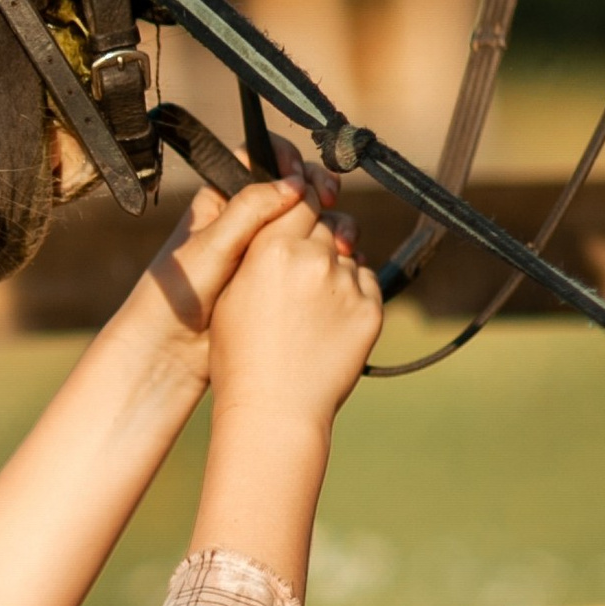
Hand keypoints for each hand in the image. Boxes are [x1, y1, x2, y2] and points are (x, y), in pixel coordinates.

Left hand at [133, 140, 355, 365]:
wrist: (174, 349)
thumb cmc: (179, 294)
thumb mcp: (214, 243)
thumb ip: (251, 209)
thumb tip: (295, 184)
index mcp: (223, 199)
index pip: (262, 159)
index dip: (288, 160)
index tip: (304, 179)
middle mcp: (247, 219)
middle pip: (295, 188)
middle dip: (318, 191)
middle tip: (329, 201)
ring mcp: (266, 249)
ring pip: (310, 222)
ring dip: (331, 225)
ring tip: (341, 241)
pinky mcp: (279, 277)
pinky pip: (312, 256)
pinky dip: (331, 255)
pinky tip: (343, 261)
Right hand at [204, 176, 385, 433]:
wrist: (274, 407)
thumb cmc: (241, 355)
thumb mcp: (233, 292)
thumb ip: (259, 249)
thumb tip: (282, 220)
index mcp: (273, 248)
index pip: (300, 197)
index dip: (300, 200)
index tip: (300, 206)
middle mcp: (314, 258)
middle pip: (327, 221)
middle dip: (319, 232)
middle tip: (304, 261)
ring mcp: (346, 284)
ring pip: (349, 251)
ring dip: (337, 262)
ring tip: (314, 298)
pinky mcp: (370, 309)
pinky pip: (367, 281)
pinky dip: (353, 290)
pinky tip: (330, 317)